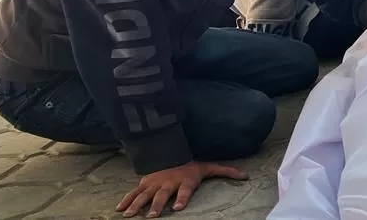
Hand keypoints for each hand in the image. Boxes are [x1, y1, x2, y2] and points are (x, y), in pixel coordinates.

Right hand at [116, 161, 245, 217]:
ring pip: (144, 195)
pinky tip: (120, 210)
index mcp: (185, 181)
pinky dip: (126, 201)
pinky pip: (133, 193)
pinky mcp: (144, 184)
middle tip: (154, 216)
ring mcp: (154, 184)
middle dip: (157, 205)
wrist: (170, 153)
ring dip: (138, 205)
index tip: (179, 207)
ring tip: (131, 216)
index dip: (182, 198)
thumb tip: (246, 176)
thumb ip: (226, 172)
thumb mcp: (208, 168)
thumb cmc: (190, 166)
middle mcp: (168, 183)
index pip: (185, 190)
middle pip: (162, 195)